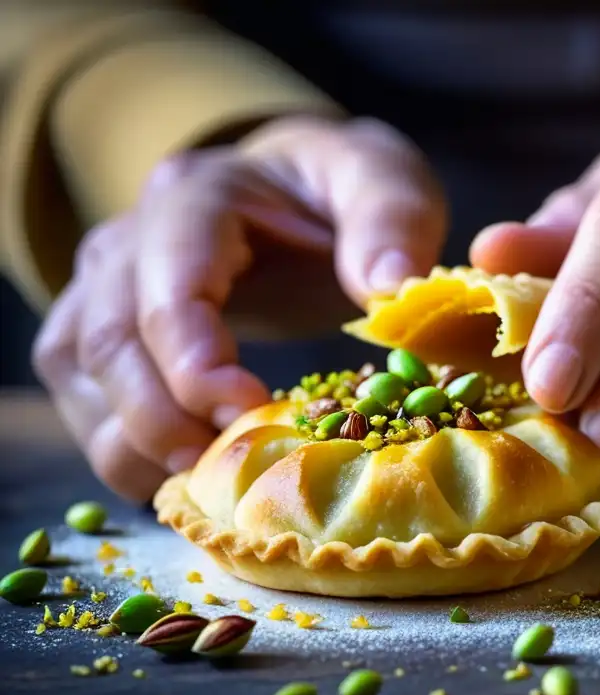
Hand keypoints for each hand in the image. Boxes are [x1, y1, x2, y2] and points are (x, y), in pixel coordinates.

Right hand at [32, 116, 446, 500]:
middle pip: (109, 338)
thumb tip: (387, 289)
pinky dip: (119, 445)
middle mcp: (131, 237)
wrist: (300, 191)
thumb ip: (391, 220)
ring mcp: (106, 282)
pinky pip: (82, 391)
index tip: (253, 410)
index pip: (168, 284)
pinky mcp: (104, 325)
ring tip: (205, 480)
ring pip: (80, 369)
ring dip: (131, 440)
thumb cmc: (339, 190)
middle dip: (161, 418)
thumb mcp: (386, 179)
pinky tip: (180, 475)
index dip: (195, 360)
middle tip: (227, 469)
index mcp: (199, 195)